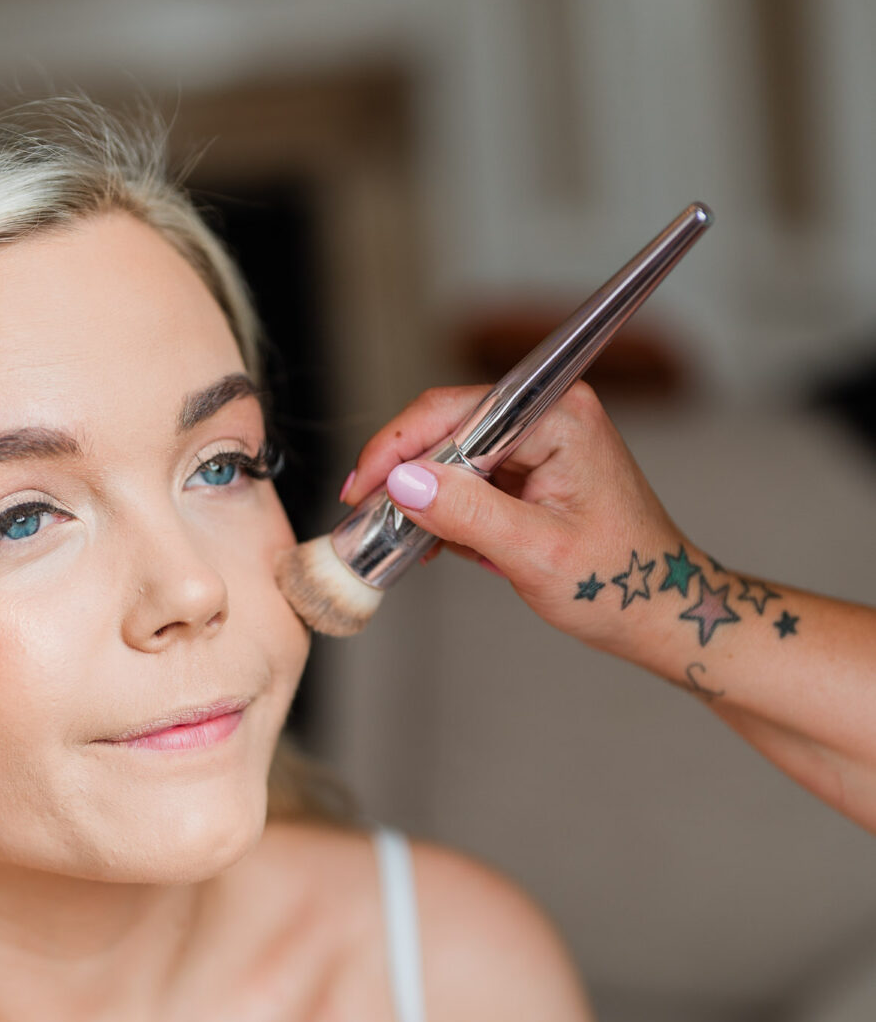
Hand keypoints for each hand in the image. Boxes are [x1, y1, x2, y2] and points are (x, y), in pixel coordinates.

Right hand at [341, 382, 689, 658]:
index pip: (454, 411)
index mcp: (559, 416)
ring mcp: (543, 440)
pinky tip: (444, 542)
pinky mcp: (535, 467)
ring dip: (427, 496)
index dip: (397, 448)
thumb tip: (405, 483)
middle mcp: (551, 414)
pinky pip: (473, 476)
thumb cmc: (622, 583)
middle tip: (368, 516)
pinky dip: (449, 509)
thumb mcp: (536, 553)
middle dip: (406, 475)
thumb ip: (468, 513)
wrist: (660, 611)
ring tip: (411, 539)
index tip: (362, 490)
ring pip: (454, 454)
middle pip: (448, 426)